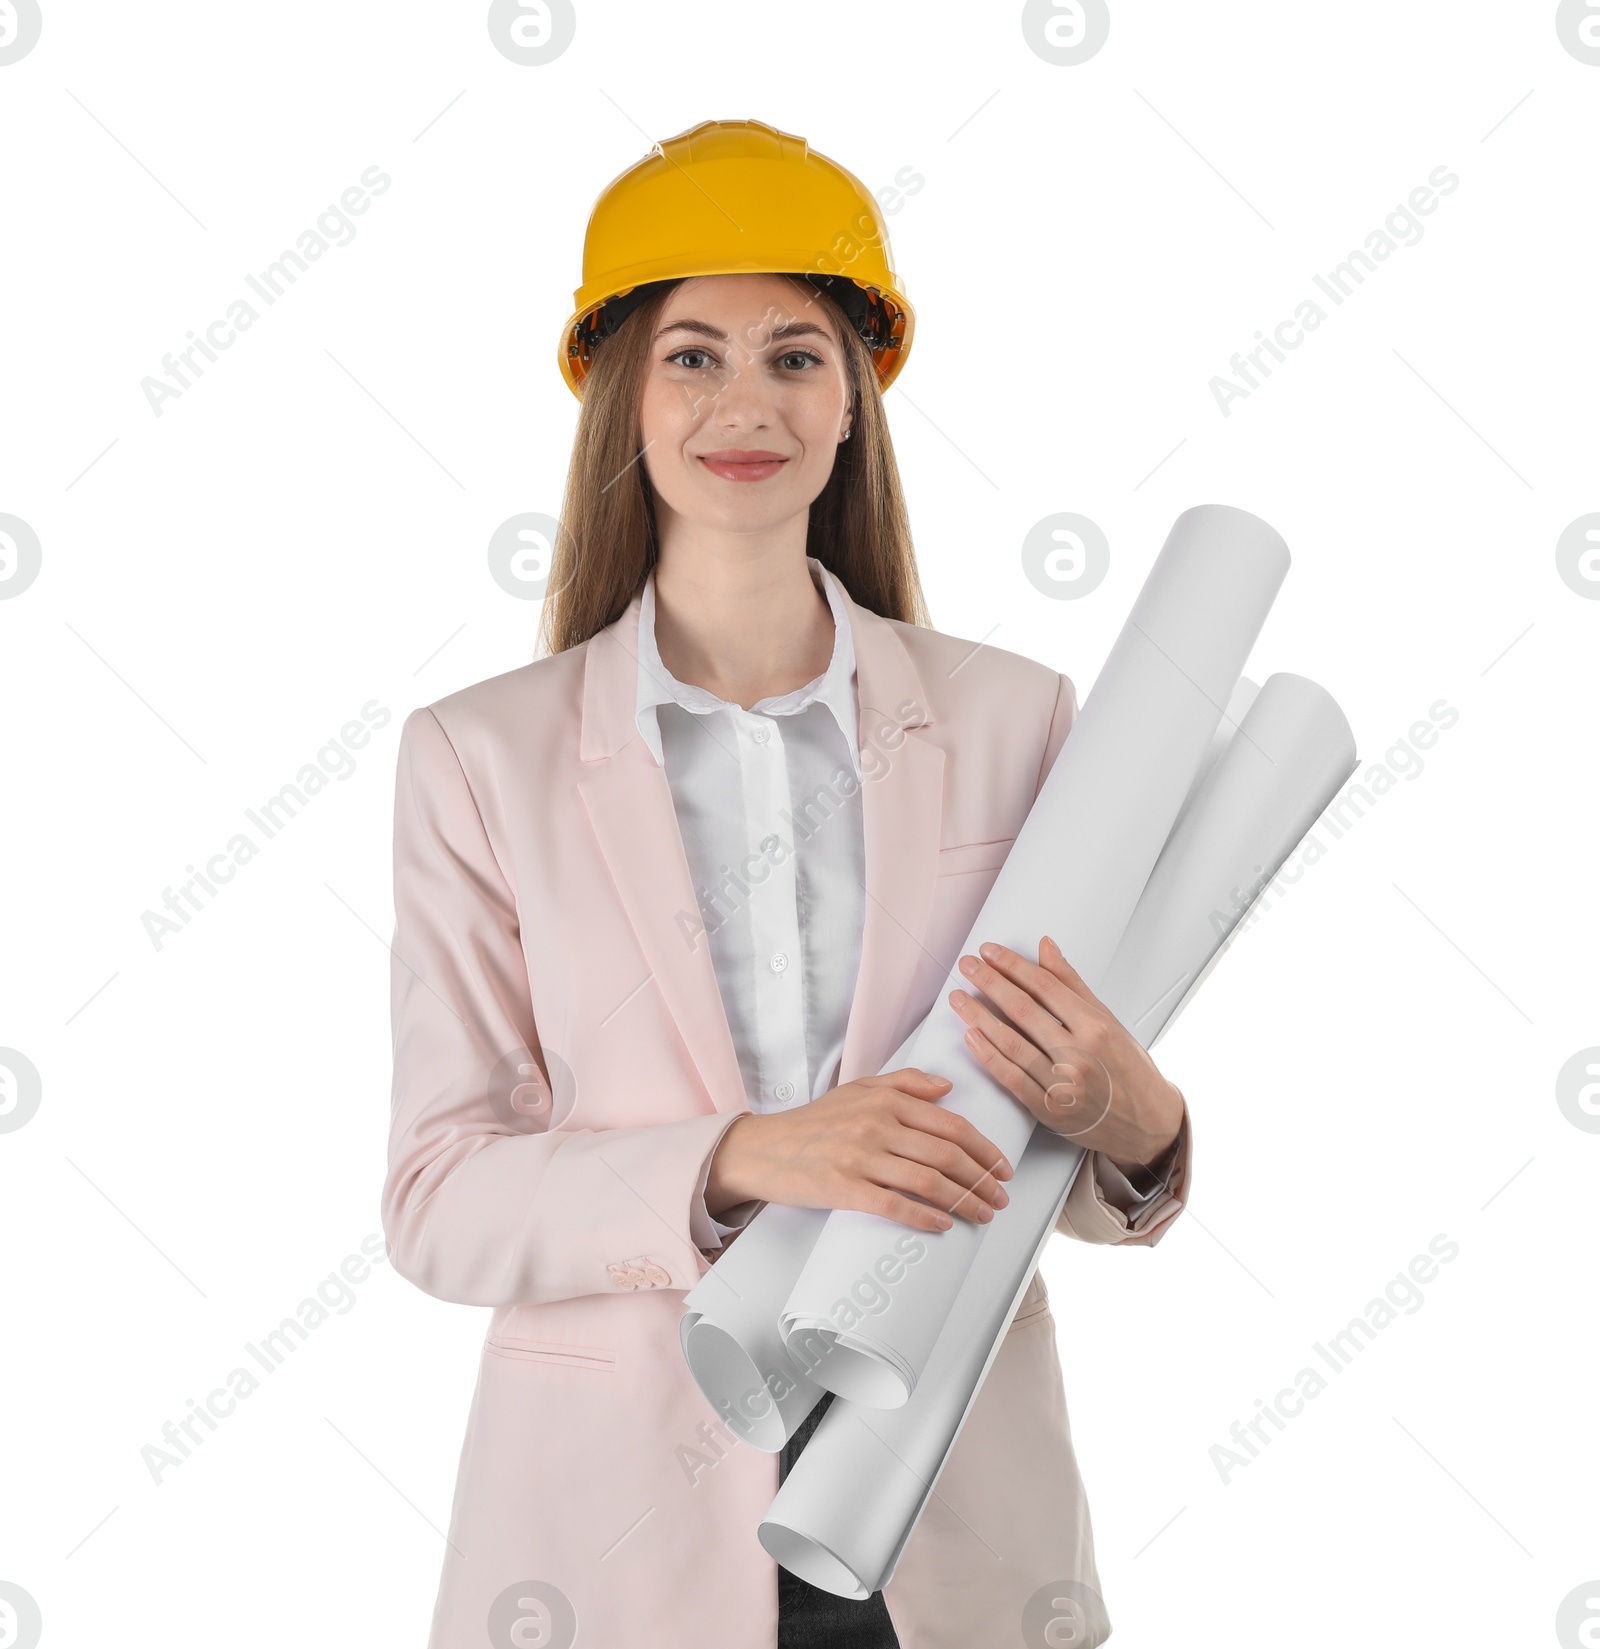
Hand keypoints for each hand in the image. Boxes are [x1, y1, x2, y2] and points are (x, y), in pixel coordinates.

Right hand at [704, 1068, 1013, 1233]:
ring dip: (965, 1201)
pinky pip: (896, 1205)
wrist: (763, 1149)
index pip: (951, 1124)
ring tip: (983, 1214)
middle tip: (1001, 1197)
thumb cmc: (814, 1121)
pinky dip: (926, 1217)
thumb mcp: (858, 1088)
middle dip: (983, 1179)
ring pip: (929, 1181)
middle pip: (947, 1155)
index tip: (1003, 1167)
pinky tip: (944, 1225)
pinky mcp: (844, 1187)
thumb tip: (948, 1087)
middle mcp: (876, 1125)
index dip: (984, 1149)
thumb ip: (905, 1083)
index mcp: (885, 1100)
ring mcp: (860, 1157)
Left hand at [948, 937, 1183, 1175]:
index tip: (990, 951)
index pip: (1044, 986)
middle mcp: (1079, 1055)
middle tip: (968, 965)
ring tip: (958, 997)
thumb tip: (1046, 948)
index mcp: (1096, 1027)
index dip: (1012, 965)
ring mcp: (1061, 1084)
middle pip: (1022, 1010)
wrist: (1147, 1124)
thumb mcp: (1110, 1021)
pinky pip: (1009, 1077)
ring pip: (1010, 1043)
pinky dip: (986, 1055)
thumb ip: (1072, 984)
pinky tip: (970, 1036)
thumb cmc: (1130, 1071)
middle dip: (989, 983)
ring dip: (978, 1016)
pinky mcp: (1047, 1109)